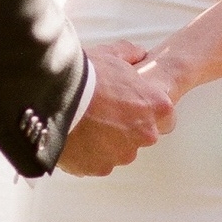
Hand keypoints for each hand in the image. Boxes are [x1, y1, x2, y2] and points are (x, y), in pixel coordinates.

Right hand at [56, 40, 174, 176]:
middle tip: (103, 112)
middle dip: (127, 127)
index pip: (166, 117)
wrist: (55, 96)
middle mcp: (145, 135)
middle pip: (142, 135)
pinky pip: (97, 162)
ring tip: (85, 124)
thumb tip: (138, 53)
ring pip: (119, 151)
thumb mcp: (112, 53)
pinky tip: (74, 136)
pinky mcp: (99, 168)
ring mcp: (122, 155)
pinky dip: (88, 154)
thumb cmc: (87, 74)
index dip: (149, 110)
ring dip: (106, 142)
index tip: (134, 106)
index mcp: (156, 107)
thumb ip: (130, 54)